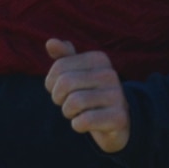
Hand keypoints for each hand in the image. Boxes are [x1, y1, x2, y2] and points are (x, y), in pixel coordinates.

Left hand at [44, 39, 129, 153]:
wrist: (118, 122)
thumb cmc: (90, 95)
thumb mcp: (77, 74)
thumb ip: (64, 58)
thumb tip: (50, 42)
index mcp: (99, 59)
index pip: (59, 66)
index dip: (51, 83)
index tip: (62, 91)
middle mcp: (109, 74)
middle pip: (65, 83)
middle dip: (58, 98)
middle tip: (68, 104)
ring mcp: (116, 95)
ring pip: (74, 102)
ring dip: (69, 112)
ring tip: (78, 113)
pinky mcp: (118, 117)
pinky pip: (84, 121)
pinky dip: (78, 125)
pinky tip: (86, 124)